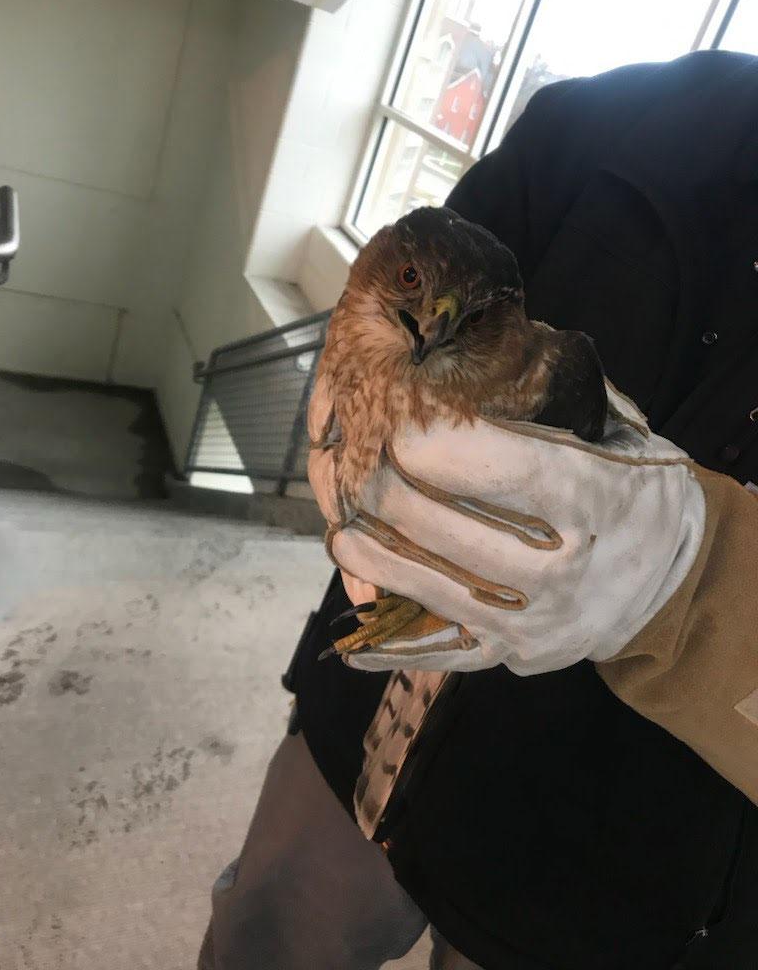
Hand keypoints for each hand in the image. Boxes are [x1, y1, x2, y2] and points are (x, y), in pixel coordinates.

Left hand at [308, 381, 705, 674]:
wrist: (669, 585)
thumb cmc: (635, 494)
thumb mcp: (624, 435)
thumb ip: (563, 400)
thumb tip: (483, 356)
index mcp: (594, 499)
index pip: (509, 472)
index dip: (444, 449)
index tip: (398, 425)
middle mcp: (565, 568)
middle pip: (455, 531)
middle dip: (392, 494)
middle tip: (358, 465)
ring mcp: (536, 621)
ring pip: (436, 589)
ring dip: (377, 558)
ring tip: (342, 528)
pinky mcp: (513, 655)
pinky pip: (443, 653)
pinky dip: (392, 648)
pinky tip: (351, 637)